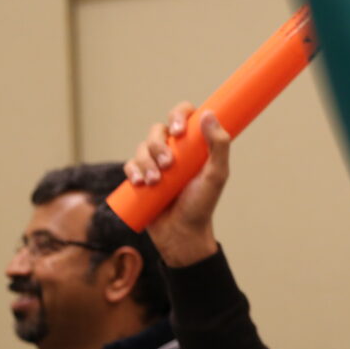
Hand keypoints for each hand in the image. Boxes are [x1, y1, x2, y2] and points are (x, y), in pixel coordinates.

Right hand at [124, 102, 230, 266]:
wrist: (182, 233)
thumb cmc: (202, 204)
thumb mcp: (216, 175)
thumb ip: (219, 146)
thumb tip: (208, 115)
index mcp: (193, 144)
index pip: (183, 116)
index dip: (178, 115)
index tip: (179, 131)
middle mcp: (174, 150)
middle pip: (158, 130)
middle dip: (159, 145)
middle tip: (168, 165)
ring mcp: (156, 163)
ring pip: (143, 147)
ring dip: (146, 162)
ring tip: (155, 182)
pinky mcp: (141, 177)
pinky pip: (130, 164)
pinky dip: (133, 170)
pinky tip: (140, 183)